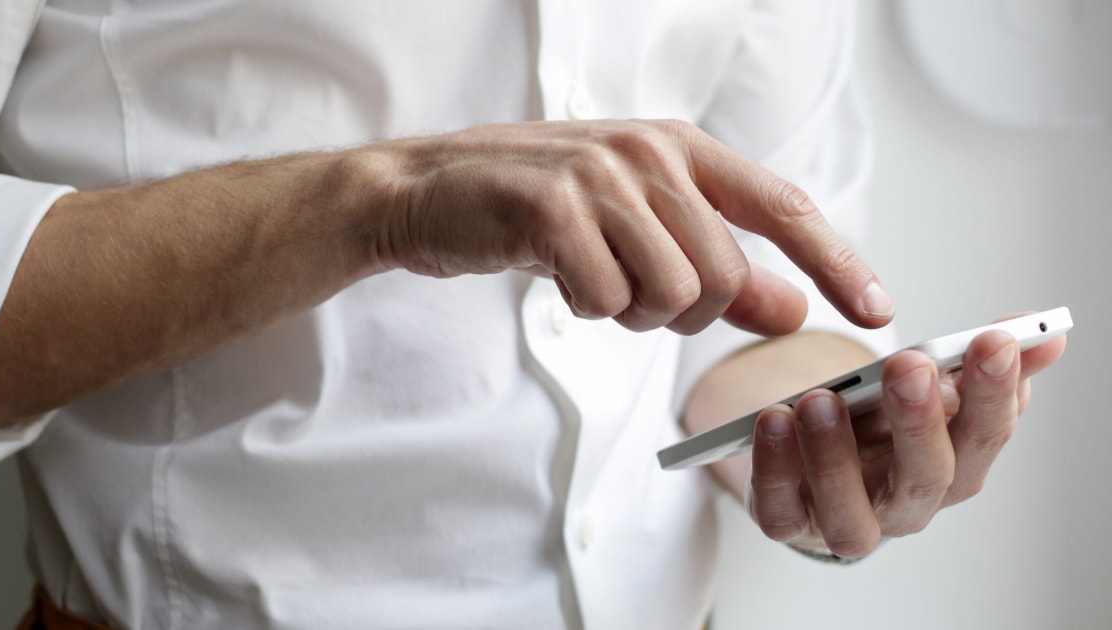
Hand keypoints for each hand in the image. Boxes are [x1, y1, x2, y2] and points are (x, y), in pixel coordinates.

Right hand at [364, 120, 893, 335]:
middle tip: (629, 292)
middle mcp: (650, 152)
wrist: (428, 190)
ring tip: (590, 277)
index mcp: (680, 147)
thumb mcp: (636, 229)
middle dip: (683, 311)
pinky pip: (607, 300)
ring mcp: (601, 177)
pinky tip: (555, 275)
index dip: (837, 262)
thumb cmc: (536, 209)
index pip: (783, 207)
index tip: (876, 310)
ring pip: (671, 294)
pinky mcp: (553, 209)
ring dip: (630, 312)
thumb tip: (792, 309)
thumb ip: (718, 267)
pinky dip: (585, 309)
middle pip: (723, 275)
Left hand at [744, 321, 1067, 557]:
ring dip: (835, 456)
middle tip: (909, 365)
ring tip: (821, 400)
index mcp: (953, 466)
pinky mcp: (788, 522)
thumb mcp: (927, 386)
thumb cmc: (879, 424)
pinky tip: (772, 421)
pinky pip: (780, 511)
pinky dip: (774, 469)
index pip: (986, 436)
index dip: (995, 392)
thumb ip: (977, 361)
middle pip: (926, 478)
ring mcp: (846, 520)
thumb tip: (1044, 333)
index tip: (993, 340)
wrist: (813, 458)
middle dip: (920, 420)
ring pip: (850, 512)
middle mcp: (906, 505)